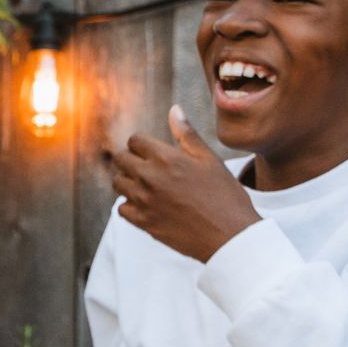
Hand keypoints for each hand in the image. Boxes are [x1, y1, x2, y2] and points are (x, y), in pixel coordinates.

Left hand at [112, 106, 261, 262]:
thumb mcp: (210, 160)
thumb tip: (174, 109)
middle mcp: (150, 177)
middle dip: (131, 160)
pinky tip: (147, 206)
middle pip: (120, 159)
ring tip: (148, 187)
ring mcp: (144, 201)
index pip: (135, 140)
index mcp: (166, 158)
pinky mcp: (143, 223)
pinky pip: (122, 209)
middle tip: (147, 168)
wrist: (230, 237)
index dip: (143, 144)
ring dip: (129, 182)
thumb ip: (187, 135)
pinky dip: (130, 206)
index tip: (152, 152)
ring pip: (118, 183)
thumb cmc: (225, 196)